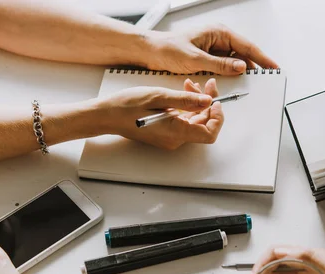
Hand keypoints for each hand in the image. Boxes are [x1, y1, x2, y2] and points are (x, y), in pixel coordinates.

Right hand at [97, 78, 223, 149]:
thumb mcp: (159, 96)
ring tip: (191, 84)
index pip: (209, 133)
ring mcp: (171, 136)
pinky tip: (182, 92)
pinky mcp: (166, 131)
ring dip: (197, 102)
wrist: (107, 115)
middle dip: (208, 103)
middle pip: (204, 124)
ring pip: (195, 121)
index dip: (217, 118)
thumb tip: (207, 100)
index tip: (215, 100)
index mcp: (176, 133)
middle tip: (207, 84)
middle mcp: (175, 139)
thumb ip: (185, 100)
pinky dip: (187, 106)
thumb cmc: (126, 107)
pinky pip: (184, 120)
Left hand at [145, 24, 277, 74]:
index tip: (273, 67)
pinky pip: (224, 66)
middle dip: (253, 66)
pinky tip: (231, 82)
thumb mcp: (196, 60)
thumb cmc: (168, 49)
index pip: (246, 46)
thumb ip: (220, 64)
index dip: (261, 58)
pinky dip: (228, 74)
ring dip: (239, 72)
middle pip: (243, 54)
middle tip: (264, 79)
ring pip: (234, 61)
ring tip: (248, 83)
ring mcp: (213, 48)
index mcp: (218, 32)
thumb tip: (240, 67)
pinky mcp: (208, 57)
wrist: (150, 52)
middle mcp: (218, 38)